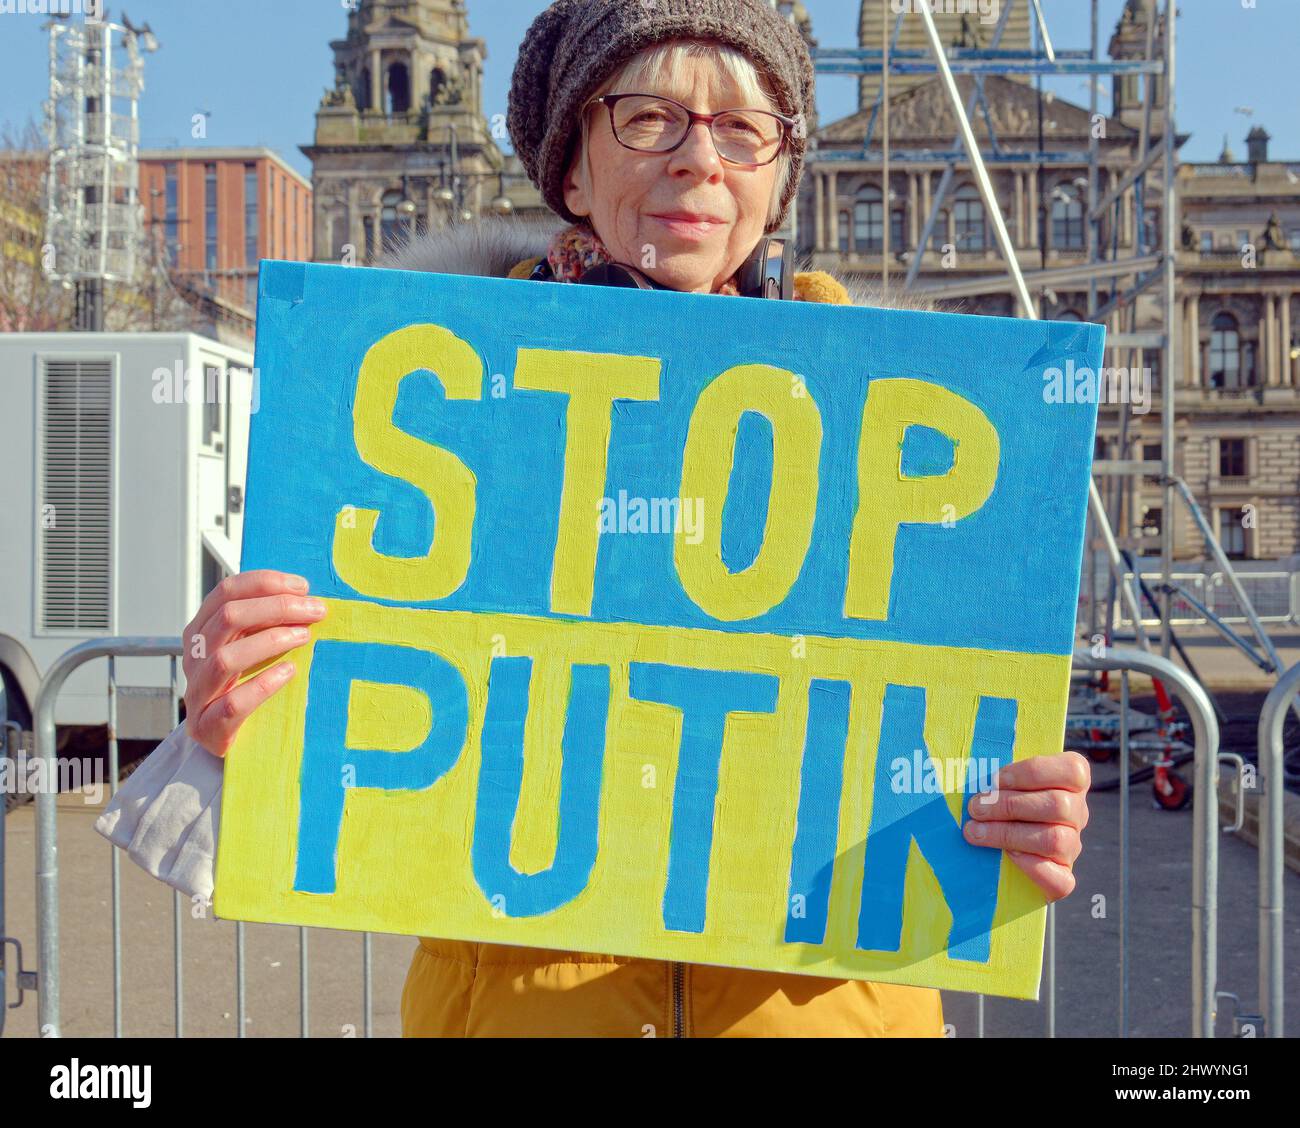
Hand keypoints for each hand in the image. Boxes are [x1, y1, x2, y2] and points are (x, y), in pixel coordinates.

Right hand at [181, 570, 326, 756]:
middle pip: (228, 619)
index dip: (265, 583)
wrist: (230, 743)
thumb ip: (265, 623)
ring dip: (270, 641)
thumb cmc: (246, 687)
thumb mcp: (252, 648)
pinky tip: (289, 672)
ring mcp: (197, 694)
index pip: (226, 593)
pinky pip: (233, 704)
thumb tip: (307, 597)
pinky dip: (263, 685)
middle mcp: (194, 658)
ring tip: (304, 636)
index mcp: (201, 631)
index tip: (303, 586)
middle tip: (315, 611)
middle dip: (277, 607)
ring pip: (225, 659)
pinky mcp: (208, 728)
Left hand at [962, 750, 1089, 901]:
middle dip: (1009, 805)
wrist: (995, 851)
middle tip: (975, 808)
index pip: (1072, 770)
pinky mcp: (1063, 879)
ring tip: (975, 832)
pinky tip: (1006, 857)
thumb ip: (994, 772)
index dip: (1032, 773)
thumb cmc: (993, 801)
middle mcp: (1077, 813)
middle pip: (1059, 805)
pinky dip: (1031, 867)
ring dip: (1008, 834)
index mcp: (1070, 782)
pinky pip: (1060, 879)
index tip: (995, 780)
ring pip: (1056, 839)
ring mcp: (1072, 846)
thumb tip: (959, 765)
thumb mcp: (998, 780)